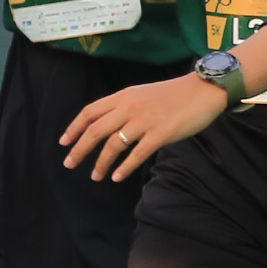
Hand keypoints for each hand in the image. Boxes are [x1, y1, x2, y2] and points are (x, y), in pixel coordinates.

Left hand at [60, 69, 226, 183]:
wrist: (203, 90)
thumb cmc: (175, 95)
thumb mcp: (143, 94)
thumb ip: (125, 107)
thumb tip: (109, 126)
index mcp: (124, 96)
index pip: (90, 112)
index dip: (73, 128)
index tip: (63, 142)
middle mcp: (129, 107)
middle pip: (95, 130)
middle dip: (79, 149)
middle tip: (69, 164)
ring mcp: (144, 121)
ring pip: (113, 145)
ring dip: (100, 163)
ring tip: (95, 176)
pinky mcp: (160, 134)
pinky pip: (136, 154)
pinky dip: (124, 168)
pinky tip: (116, 177)